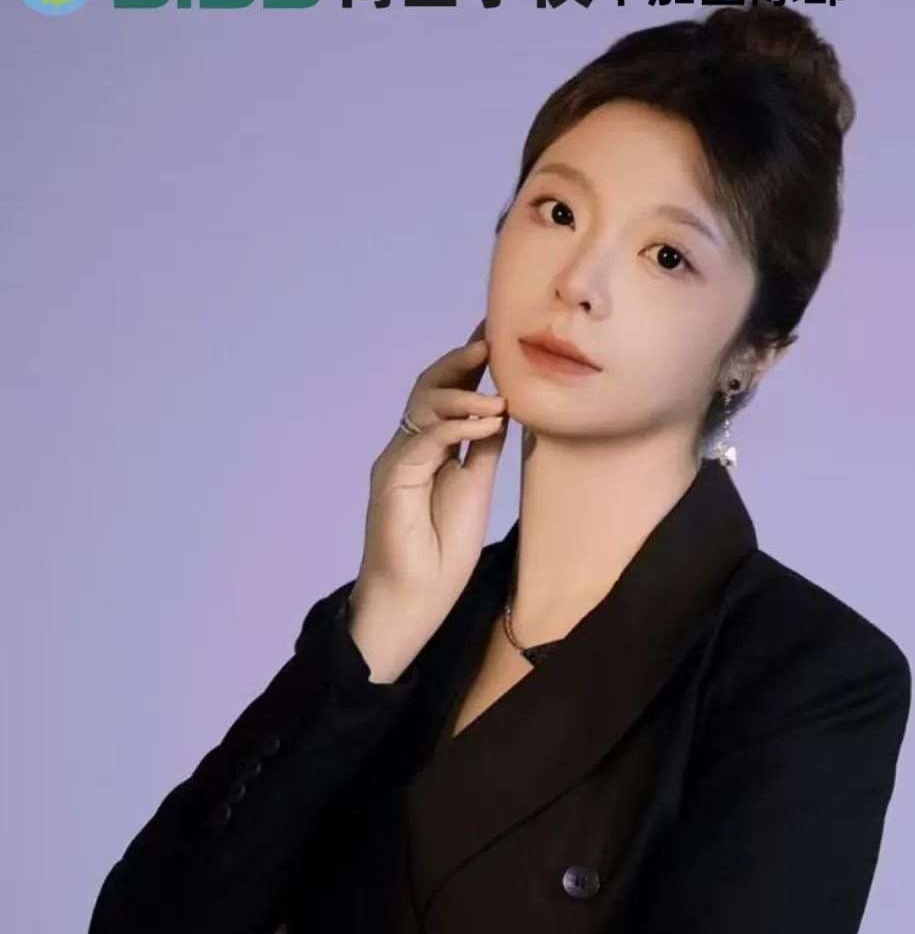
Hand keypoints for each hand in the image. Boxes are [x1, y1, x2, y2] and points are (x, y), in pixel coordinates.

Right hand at [353, 319, 508, 635]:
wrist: (414, 598)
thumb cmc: (442, 553)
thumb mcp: (475, 489)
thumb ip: (483, 449)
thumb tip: (505, 408)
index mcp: (430, 449)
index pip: (448, 395)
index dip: (470, 364)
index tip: (496, 335)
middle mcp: (410, 448)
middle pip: (429, 388)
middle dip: (461, 361)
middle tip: (491, 341)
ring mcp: (397, 461)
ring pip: (422, 405)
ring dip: (463, 394)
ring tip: (499, 396)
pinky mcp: (391, 479)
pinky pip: (423, 440)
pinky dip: (454, 426)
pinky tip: (485, 423)